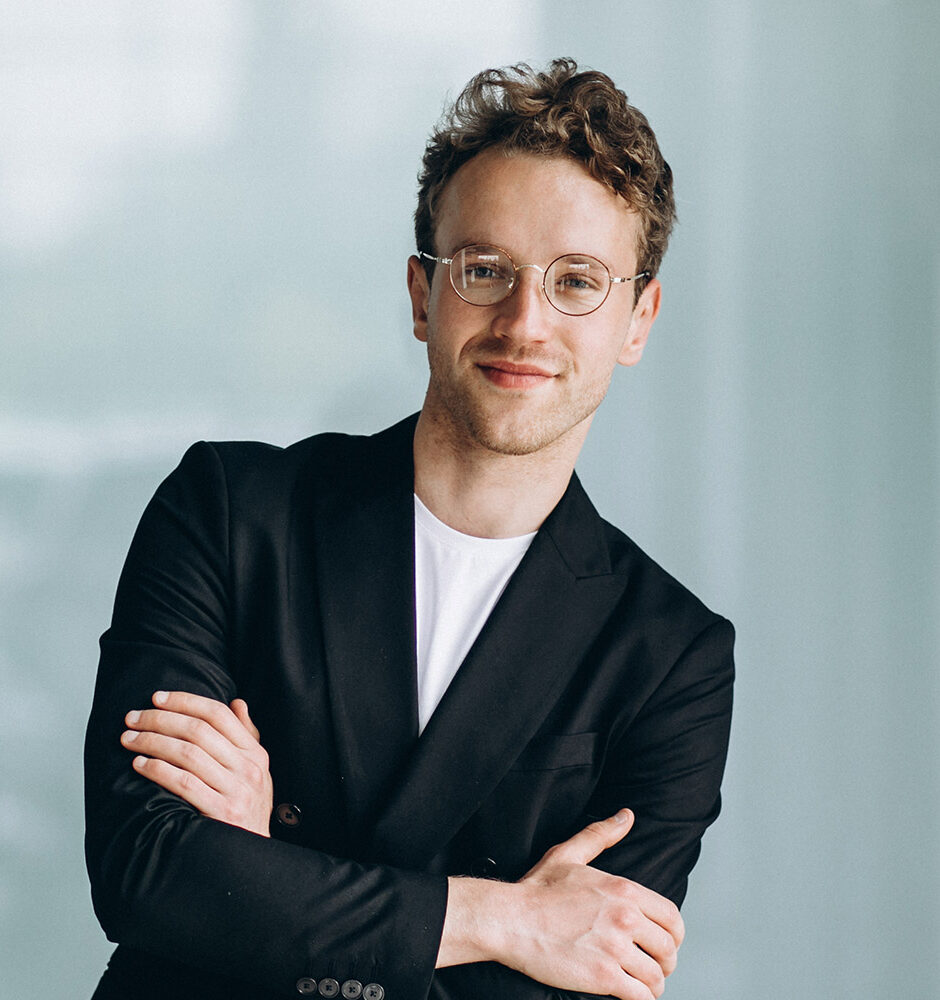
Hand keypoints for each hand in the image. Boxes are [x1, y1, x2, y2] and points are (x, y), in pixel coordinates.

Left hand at [121, 691, 273, 837]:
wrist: (252, 857)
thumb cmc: (248, 809)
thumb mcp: (257, 770)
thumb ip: (247, 736)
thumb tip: (237, 702)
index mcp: (256, 753)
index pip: (219, 714)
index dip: (185, 701)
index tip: (157, 697)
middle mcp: (248, 768)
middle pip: (198, 730)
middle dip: (160, 719)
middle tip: (133, 717)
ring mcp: (235, 791)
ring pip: (187, 753)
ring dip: (152, 742)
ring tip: (129, 738)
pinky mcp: (218, 812)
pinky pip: (182, 783)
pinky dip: (157, 769)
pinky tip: (139, 764)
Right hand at [440, 810, 683, 999]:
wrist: (509, 919)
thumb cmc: (536, 890)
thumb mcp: (569, 854)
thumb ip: (601, 835)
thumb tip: (626, 816)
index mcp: (623, 889)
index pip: (671, 917)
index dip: (674, 935)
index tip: (666, 943)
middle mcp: (625, 917)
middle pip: (667, 949)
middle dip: (665, 962)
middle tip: (654, 967)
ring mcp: (615, 948)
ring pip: (655, 977)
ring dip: (653, 985)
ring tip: (643, 985)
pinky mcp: (603, 976)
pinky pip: (640, 997)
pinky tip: (632, 996)